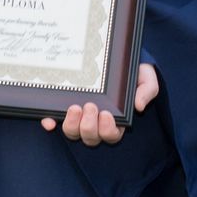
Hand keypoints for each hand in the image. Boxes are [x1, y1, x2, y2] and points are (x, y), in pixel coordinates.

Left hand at [41, 63, 157, 144]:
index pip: (111, 135)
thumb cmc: (132, 71)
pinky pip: (55, 122)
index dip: (107, 129)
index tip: (106, 114)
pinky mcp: (64, 109)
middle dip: (89, 126)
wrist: (115, 58)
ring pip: (73, 133)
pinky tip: (48, 120)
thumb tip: (139, 106)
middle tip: (90, 106)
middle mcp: (96, 123)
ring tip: (74, 107)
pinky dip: (50, 123)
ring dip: (72, 125)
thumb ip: (147, 90)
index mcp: (116, 121)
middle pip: (90, 138)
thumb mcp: (145, 77)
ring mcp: (79, 118)